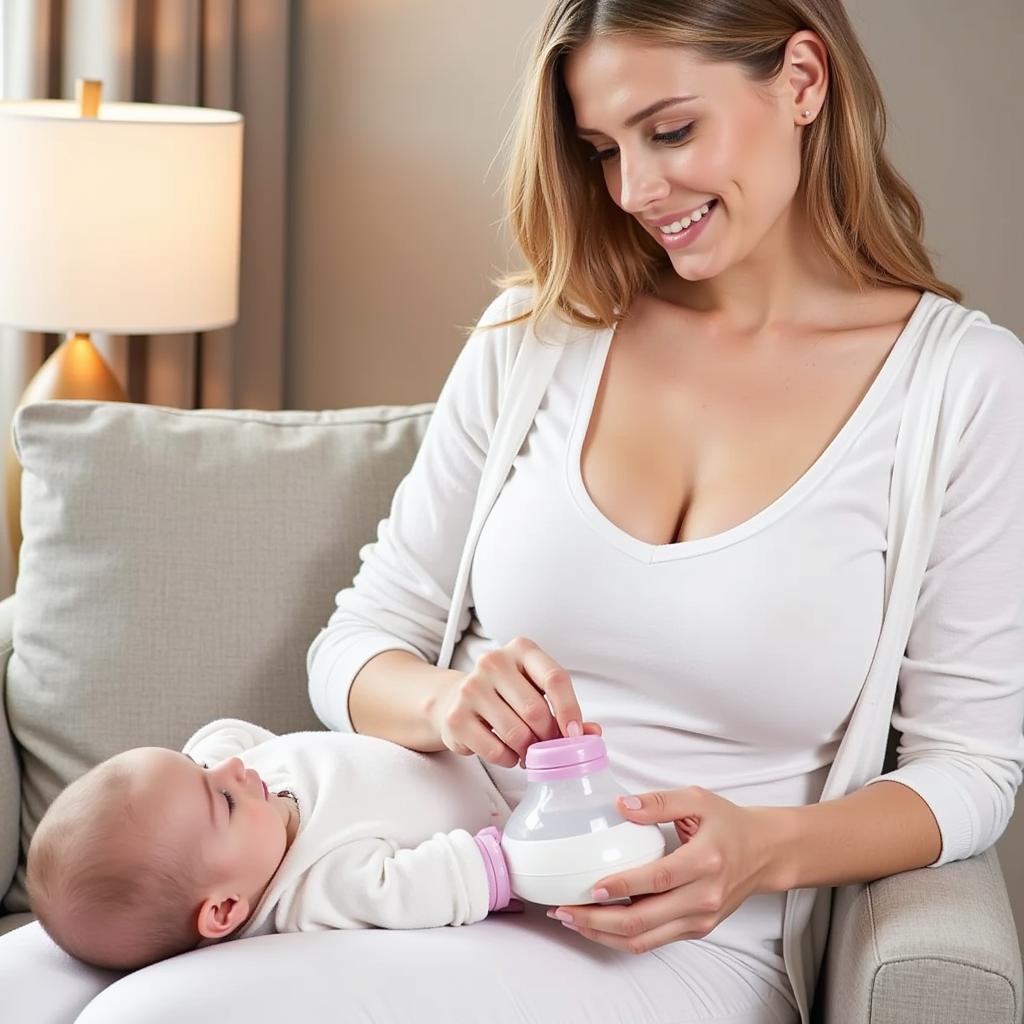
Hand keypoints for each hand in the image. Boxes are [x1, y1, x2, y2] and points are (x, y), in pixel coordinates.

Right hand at [429, 635, 601, 768]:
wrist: (454, 697)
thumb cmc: (507, 694)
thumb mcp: (537, 690)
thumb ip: (565, 708)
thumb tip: (593, 734)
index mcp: (521, 650)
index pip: (555, 678)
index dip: (570, 710)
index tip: (576, 734)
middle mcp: (493, 662)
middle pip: (536, 710)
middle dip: (548, 737)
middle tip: (549, 747)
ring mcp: (471, 688)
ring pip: (516, 733)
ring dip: (528, 751)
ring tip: (528, 750)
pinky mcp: (456, 717)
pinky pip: (495, 751)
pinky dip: (508, 759)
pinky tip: (507, 751)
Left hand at [546, 786, 778, 953]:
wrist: (765, 853)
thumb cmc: (729, 824)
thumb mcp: (697, 800)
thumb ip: (658, 801)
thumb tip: (621, 805)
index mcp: (705, 862)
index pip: (657, 879)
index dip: (622, 886)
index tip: (590, 888)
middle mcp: (703, 897)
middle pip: (644, 920)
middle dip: (598, 920)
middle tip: (565, 910)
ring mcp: (699, 919)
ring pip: (644, 940)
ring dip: (604, 935)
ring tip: (572, 921)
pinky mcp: (696, 929)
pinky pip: (653, 941)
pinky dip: (621, 938)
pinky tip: (598, 925)